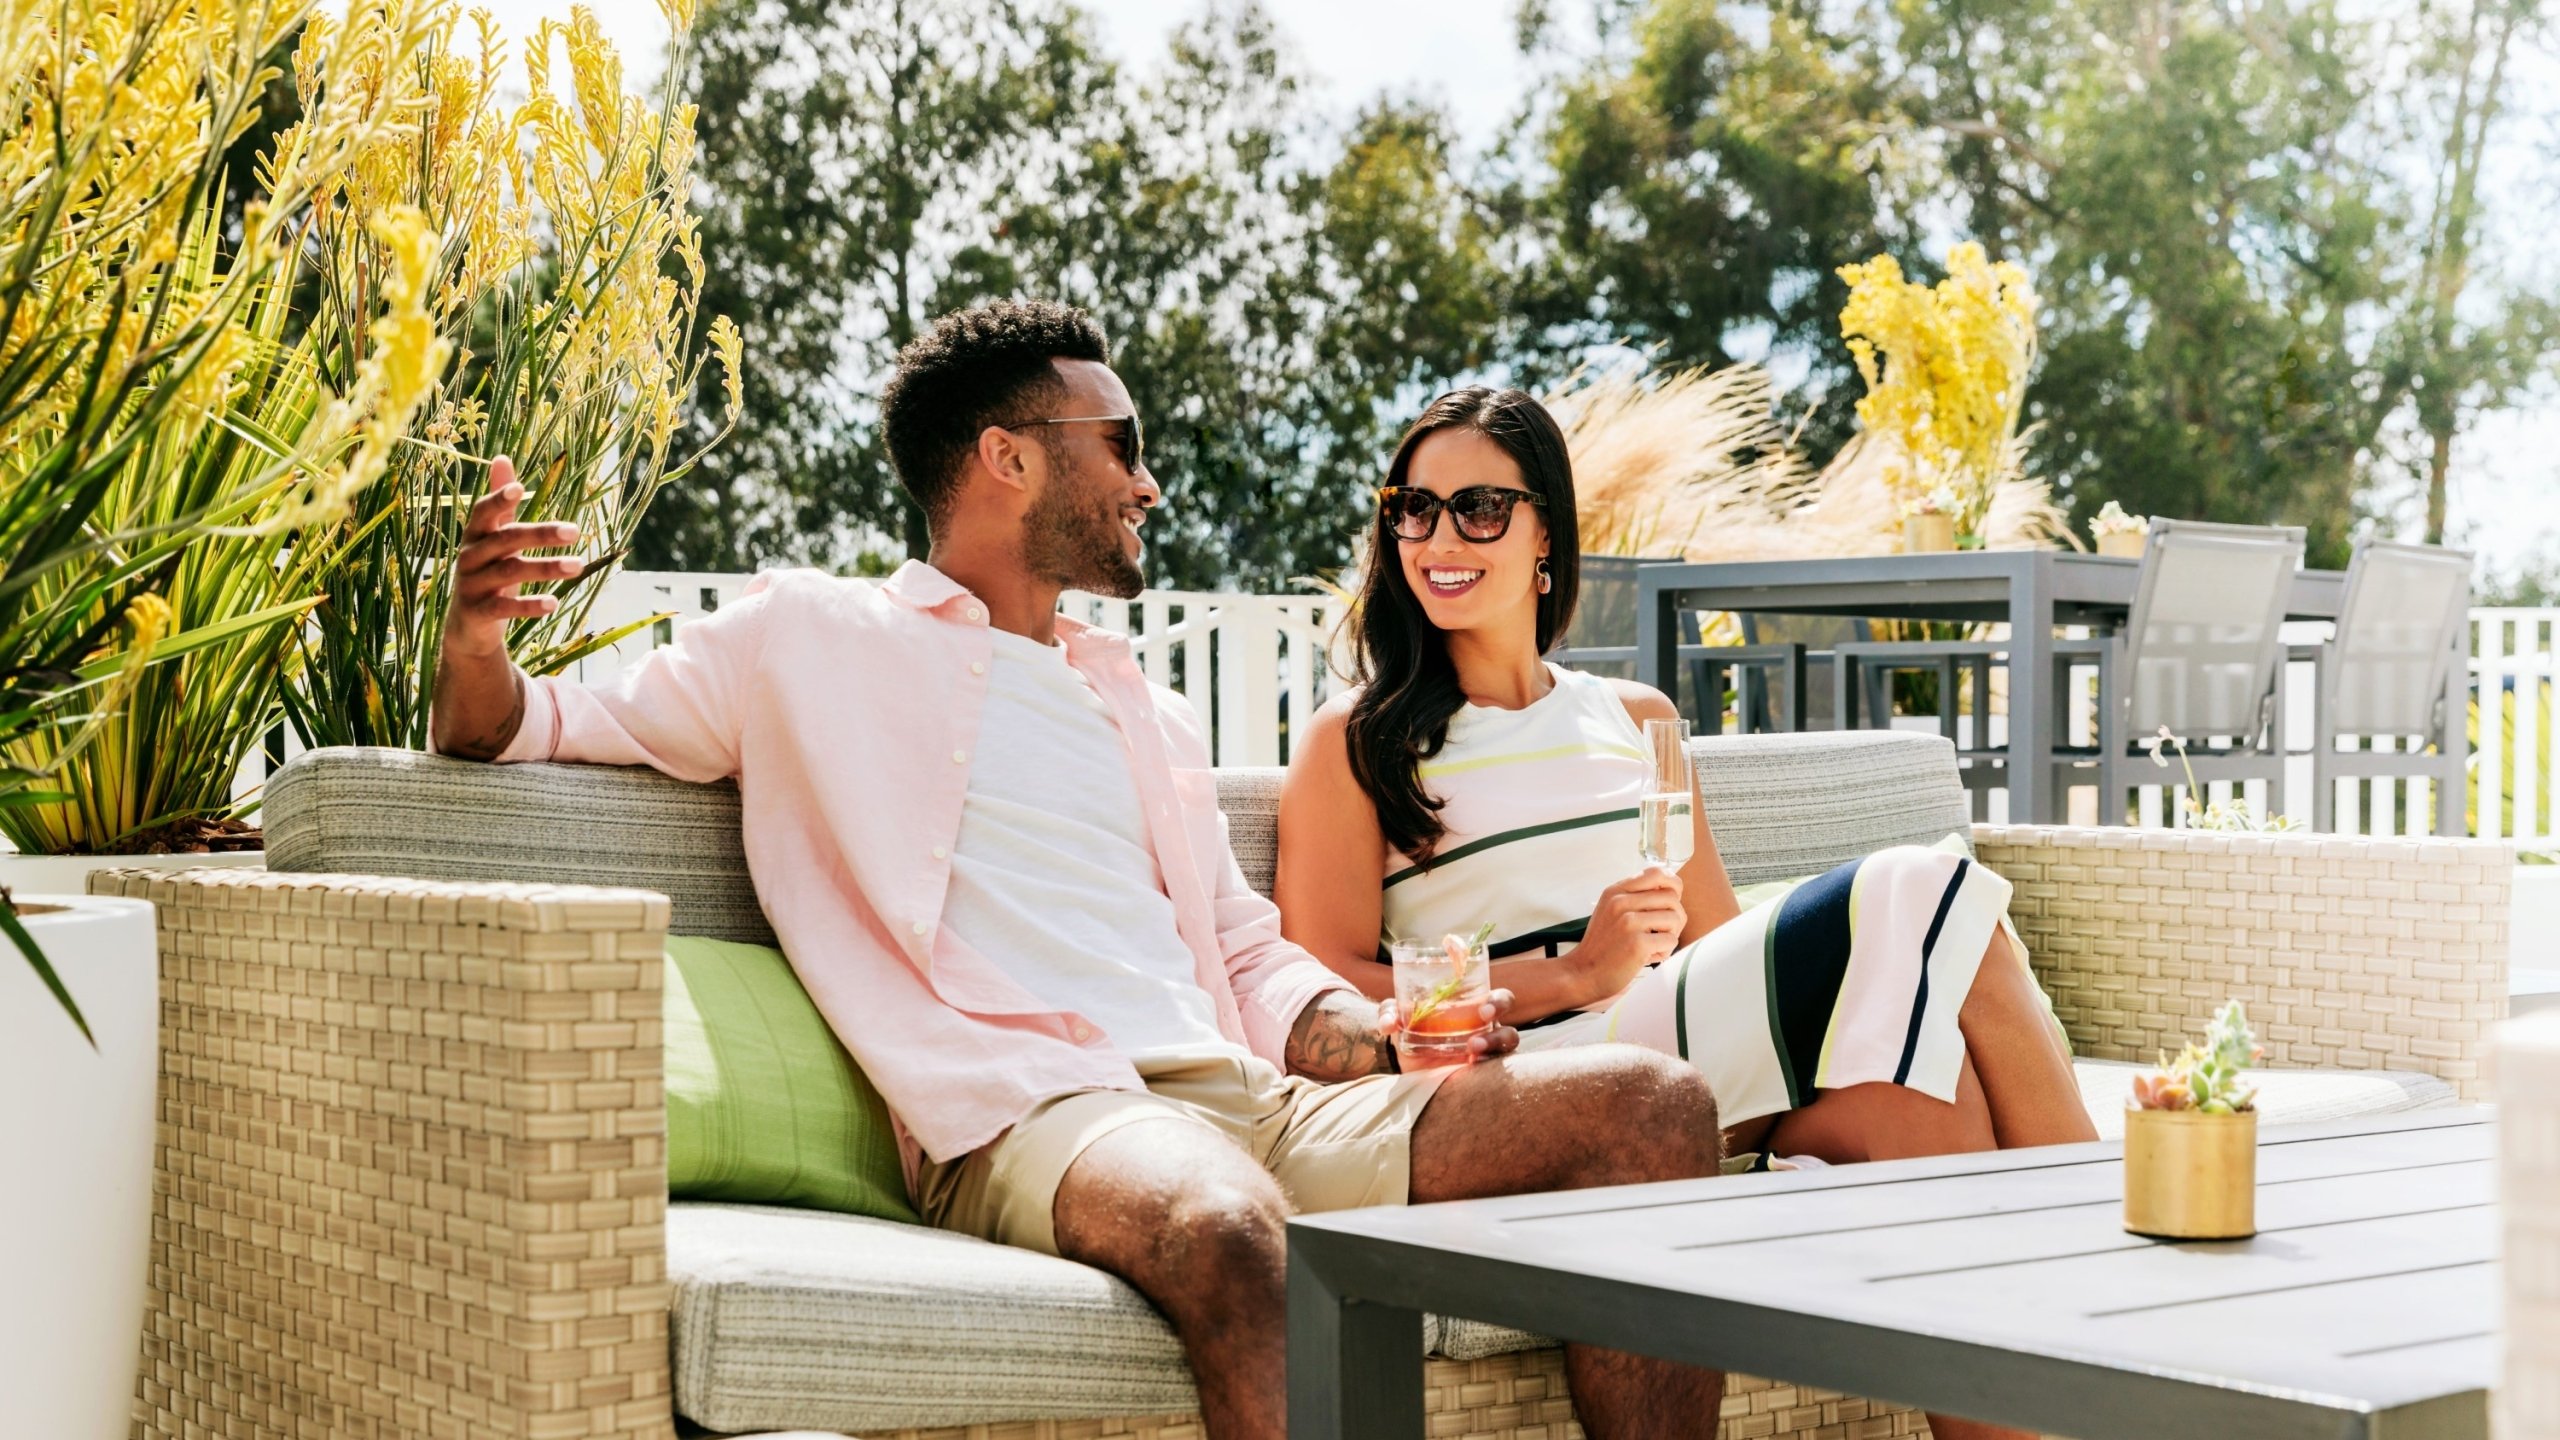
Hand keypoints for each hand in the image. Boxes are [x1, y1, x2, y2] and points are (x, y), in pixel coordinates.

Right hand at [445, 457, 583, 659]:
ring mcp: (471, 585)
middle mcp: (469, 557)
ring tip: (579, 566)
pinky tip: (554, 603)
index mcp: (475, 535)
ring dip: (546, 568)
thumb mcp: (494, 537)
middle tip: (575, 530)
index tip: (520, 488)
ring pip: (510, 572)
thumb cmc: (488, 572)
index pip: (483, 511)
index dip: (499, 499)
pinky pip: (503, 607)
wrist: (468, 627)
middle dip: (540, 534)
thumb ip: (501, 504)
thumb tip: (502, 457)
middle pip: (506, 540)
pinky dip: (529, 605)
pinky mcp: (477, 613)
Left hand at [1377, 986, 1519, 1063]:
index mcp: (1473, 1012)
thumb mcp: (1398, 1020)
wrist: (1406, 1071)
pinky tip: (1470, 1070)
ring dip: (1494, 1046)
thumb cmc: (1410, 1036)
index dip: (1499, 1002)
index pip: (1499, 1000)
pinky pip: (1497, 1076)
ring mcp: (1486, 1058)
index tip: (1484, 1009)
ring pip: (1506, 1051)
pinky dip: (1488, 1072)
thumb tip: (1388, 1023)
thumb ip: (1390, 1012)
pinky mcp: (1482, 1078)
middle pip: (1510, 1026)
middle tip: (1483, 1021)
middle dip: (1502, 1029)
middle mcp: (1486, 1034)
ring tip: (1472, 1051)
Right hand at [1570, 867, 1685, 996]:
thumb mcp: (1610, 910)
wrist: (1583, 973)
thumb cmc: (1603, 945)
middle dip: (1675, 917)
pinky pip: (1671, 940)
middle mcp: (1621, 902)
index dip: (1672, 885)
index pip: (1656, 873)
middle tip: (1662, 932)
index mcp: (1616, 891)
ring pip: (1675, 918)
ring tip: (1655, 945)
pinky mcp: (1637, 943)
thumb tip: (1671, 886)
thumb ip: (1634, 896)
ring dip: (1671, 935)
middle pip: (1671, 897)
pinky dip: (1665, 951)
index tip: (1670, 902)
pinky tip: (1649, 957)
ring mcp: (1629, 922)